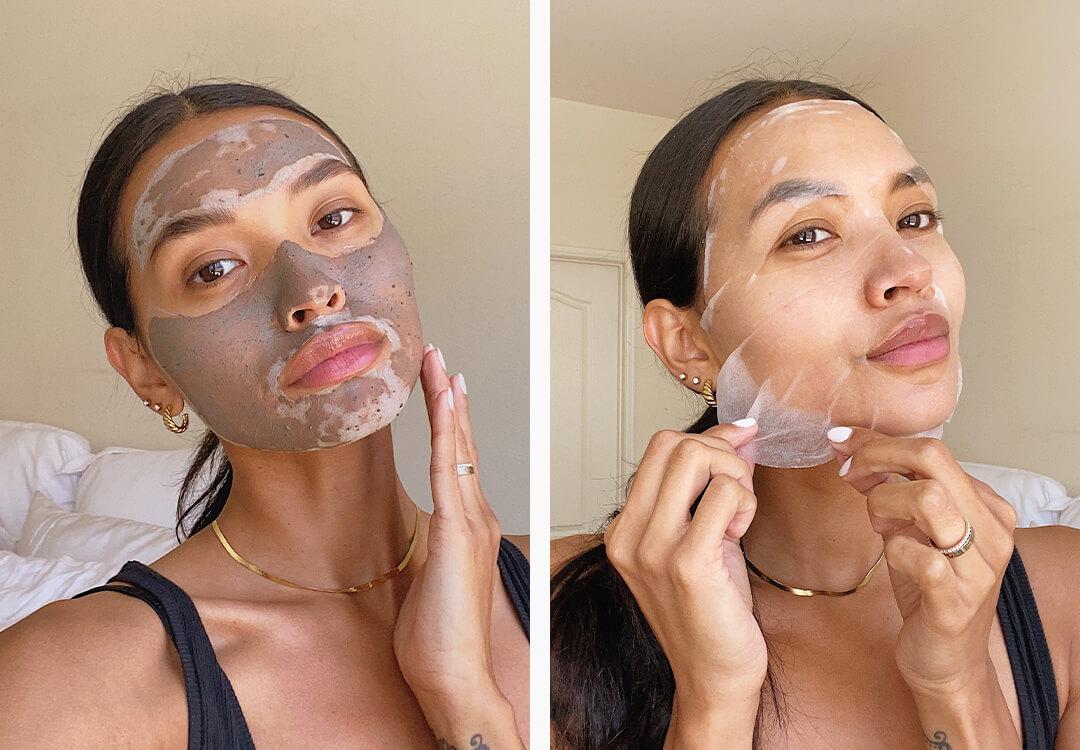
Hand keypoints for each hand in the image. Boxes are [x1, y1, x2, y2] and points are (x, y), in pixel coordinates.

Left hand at [393, 345, 505, 711]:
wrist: (456, 679)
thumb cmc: (440, 643)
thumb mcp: (428, 587)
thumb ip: (428, 558)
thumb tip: (418, 548)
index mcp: (469, 529)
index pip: (458, 463)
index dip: (450, 423)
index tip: (441, 390)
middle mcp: (477, 518)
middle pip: (461, 444)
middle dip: (449, 397)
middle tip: (438, 358)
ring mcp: (471, 522)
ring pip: (457, 446)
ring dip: (446, 401)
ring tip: (438, 364)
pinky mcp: (458, 531)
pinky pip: (448, 466)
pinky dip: (445, 429)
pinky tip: (442, 400)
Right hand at [603, 420, 765, 710]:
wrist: (714, 676)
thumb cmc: (712, 609)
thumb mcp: (701, 538)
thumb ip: (709, 487)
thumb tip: (738, 432)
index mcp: (624, 528)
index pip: (659, 446)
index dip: (709, 439)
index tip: (740, 448)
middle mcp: (629, 535)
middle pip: (674, 444)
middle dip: (722, 453)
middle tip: (741, 488)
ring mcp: (654, 549)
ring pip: (697, 459)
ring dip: (735, 476)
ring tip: (739, 514)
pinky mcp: (688, 564)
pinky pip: (726, 495)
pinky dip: (745, 504)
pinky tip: (741, 534)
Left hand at [828, 427, 1018, 695]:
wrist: (948, 662)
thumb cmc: (928, 588)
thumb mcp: (910, 527)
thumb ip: (890, 485)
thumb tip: (846, 443)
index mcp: (986, 505)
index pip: (933, 448)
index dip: (879, 442)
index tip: (842, 446)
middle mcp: (992, 530)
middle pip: (933, 458)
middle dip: (876, 457)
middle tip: (850, 475)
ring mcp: (978, 567)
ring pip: (927, 499)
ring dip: (884, 502)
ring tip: (879, 523)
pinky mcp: (956, 603)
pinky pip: (919, 556)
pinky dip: (894, 550)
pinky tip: (893, 559)